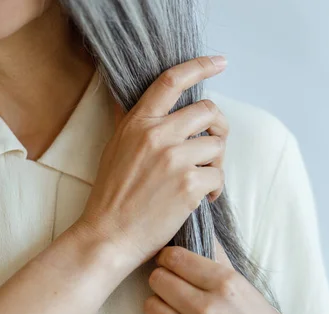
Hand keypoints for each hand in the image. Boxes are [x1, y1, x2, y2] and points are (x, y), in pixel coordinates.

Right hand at [76, 56, 228, 270]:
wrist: (109, 235)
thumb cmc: (112, 195)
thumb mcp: (115, 148)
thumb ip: (131, 122)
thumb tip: (133, 97)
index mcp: (138, 122)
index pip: (172, 81)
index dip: (200, 66)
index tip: (219, 62)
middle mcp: (157, 135)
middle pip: (208, 110)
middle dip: (218, 126)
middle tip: (212, 145)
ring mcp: (174, 159)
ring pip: (217, 144)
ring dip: (216, 162)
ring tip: (202, 179)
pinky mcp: (189, 185)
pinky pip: (219, 176)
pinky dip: (216, 188)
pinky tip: (203, 199)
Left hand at [144, 240, 328, 313]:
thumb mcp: (248, 289)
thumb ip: (217, 262)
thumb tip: (195, 235)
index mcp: (227, 285)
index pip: (175, 258)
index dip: (169, 258)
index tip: (171, 262)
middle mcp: (207, 310)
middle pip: (158, 280)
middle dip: (164, 279)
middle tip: (173, 285)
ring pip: (151, 306)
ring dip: (161, 305)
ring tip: (177, 309)